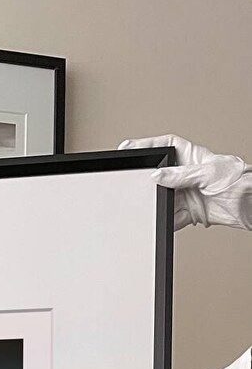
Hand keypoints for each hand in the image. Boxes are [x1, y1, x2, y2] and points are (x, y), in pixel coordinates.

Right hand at [118, 134, 251, 230]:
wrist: (251, 204)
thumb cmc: (240, 181)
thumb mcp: (208, 173)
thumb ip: (181, 175)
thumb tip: (157, 176)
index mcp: (192, 157)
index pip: (165, 146)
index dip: (146, 145)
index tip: (128, 148)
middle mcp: (188, 175)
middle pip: (160, 176)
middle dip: (148, 181)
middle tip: (134, 184)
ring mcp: (187, 194)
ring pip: (163, 199)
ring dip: (157, 205)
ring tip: (152, 207)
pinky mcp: (189, 212)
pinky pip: (170, 218)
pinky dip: (165, 223)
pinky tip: (161, 223)